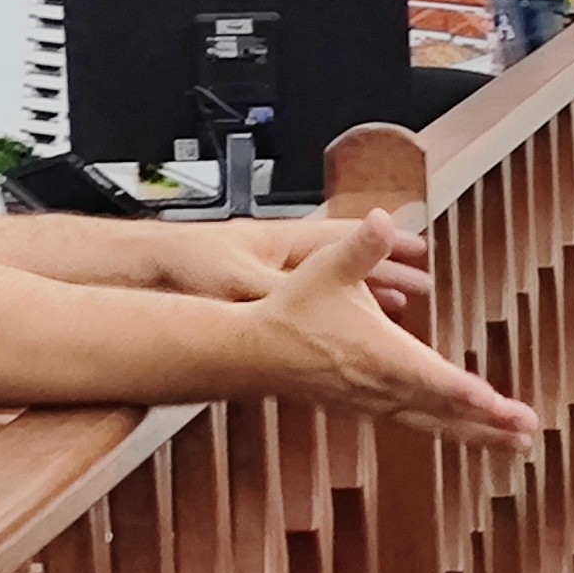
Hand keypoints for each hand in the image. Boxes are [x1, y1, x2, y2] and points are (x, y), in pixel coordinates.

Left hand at [160, 210, 432, 314]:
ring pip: (333, 288)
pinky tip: (346, 334)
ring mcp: (276, 278)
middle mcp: (286, 259)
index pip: (349, 239)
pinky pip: (315, 307)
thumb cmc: (190, 262)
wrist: (152, 267)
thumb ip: (283, 288)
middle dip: (387, 274)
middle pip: (348, 264)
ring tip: (396, 311)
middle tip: (421, 286)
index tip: (419, 250)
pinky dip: (339, 315)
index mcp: (287, 243)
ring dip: (366, 297)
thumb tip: (317, 293)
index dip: (386, 245)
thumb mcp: (241, 281)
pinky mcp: (260, 301)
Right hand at [246, 217, 537, 452]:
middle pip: (444, 411)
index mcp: (380, 354)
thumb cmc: (292, 310)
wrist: (254, 353)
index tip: (497, 404)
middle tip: (527, 432)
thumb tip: (382, 217)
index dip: (466, 392)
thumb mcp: (328, 268)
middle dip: (488, 423)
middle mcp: (382, 386)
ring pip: (435, 425)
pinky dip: (450, 432)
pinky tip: (473, 435)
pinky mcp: (370, 410)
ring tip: (517, 444)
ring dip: (477, 435)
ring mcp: (376, 403)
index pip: (432, 378)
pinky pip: (419, 426)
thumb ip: (362, 244)